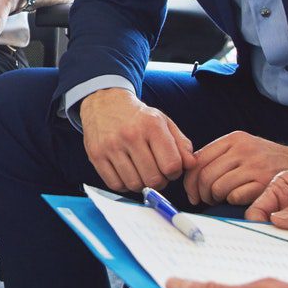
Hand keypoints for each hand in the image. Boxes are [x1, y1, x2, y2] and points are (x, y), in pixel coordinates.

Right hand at [79, 88, 194, 191]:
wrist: (104, 102)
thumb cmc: (137, 116)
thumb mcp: (163, 122)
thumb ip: (181, 144)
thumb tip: (191, 165)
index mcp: (152, 125)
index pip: (172, 165)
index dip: (175, 173)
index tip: (170, 168)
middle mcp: (131, 135)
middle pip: (154, 179)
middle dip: (159, 181)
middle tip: (156, 172)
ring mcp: (111, 146)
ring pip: (134, 184)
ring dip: (141, 184)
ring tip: (141, 172)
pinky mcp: (96, 155)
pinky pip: (115, 184)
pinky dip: (124, 185)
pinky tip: (127, 173)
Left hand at [185, 133, 287, 205]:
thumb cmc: (264, 159)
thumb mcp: (242, 147)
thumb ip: (218, 156)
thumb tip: (190, 175)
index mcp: (234, 139)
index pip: (198, 160)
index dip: (190, 180)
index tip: (192, 192)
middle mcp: (243, 150)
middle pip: (206, 176)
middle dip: (201, 193)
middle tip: (205, 199)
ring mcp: (255, 166)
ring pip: (218, 188)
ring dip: (215, 198)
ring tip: (221, 199)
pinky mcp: (265, 183)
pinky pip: (234, 197)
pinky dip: (232, 201)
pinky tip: (237, 198)